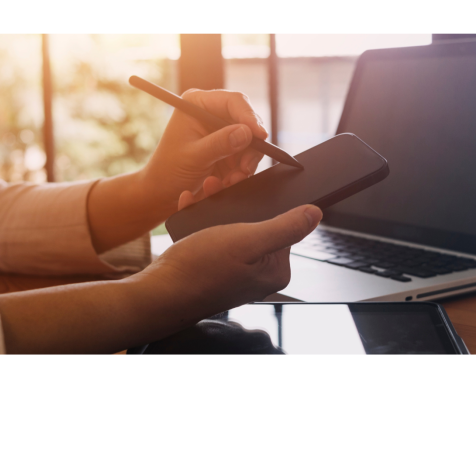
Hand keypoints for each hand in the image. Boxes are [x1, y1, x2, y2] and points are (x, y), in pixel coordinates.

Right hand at [132, 205, 322, 327]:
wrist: (160, 291)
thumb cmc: (200, 269)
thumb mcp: (247, 241)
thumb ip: (284, 228)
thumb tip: (315, 214)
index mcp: (275, 270)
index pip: (284, 225)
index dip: (265, 202)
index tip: (246, 187)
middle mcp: (259, 272)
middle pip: (258, 223)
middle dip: (237, 203)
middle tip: (217, 185)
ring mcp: (237, 270)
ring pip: (234, 225)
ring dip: (219, 207)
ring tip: (204, 191)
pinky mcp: (217, 267)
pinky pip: (217, 235)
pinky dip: (205, 220)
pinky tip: (193, 206)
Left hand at [141, 89, 267, 214]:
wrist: (163, 191)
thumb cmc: (170, 170)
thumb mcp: (194, 156)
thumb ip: (220, 144)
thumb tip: (247, 133)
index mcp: (198, 104)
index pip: (234, 101)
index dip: (249, 117)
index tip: (260, 136)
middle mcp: (213, 113)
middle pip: (247, 120)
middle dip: (251, 145)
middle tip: (246, 167)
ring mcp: (222, 131)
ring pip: (251, 141)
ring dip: (247, 162)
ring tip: (233, 180)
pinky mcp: (229, 148)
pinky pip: (248, 155)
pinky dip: (243, 169)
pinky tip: (231, 181)